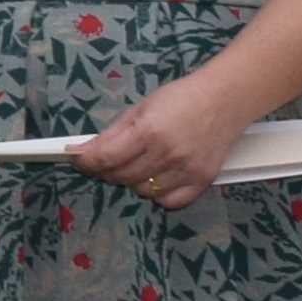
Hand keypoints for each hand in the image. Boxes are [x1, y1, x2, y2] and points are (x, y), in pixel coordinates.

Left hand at [70, 71, 259, 210]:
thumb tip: (84, 152)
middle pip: (121, 177)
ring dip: (131, 181)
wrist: (225, 100)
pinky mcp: (202, 181)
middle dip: (106, 170)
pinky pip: (169, 202)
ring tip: (137, 163)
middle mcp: (168, 154)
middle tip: (106, 160)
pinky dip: (157, 194)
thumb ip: (112, 133)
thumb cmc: (181, 98)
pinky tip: (156, 178)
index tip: (76, 159)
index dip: (85, 162)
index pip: (106, 158)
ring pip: (142, 191)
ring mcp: (186, 170)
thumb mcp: (140, 108)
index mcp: (149, 131)